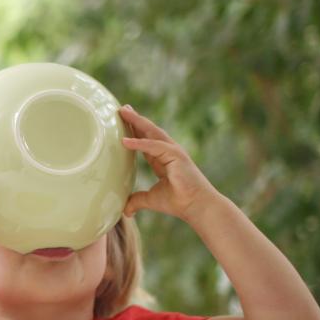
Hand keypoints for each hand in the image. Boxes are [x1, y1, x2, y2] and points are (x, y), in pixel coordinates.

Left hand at [119, 105, 220, 223]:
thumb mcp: (151, 200)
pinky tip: (125, 141)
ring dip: (137, 121)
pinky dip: (139, 143)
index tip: (123, 121)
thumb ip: (137, 201)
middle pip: (149, 131)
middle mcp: (168, 152)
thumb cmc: (179, 202)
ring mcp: (173, 151)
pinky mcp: (176, 155)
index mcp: (163, 159)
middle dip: (135, 119)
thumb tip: (125, 210)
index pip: (146, 142)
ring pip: (152, 132)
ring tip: (123, 112)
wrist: (197, 206)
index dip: (135, 132)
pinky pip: (153, 146)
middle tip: (122, 108)